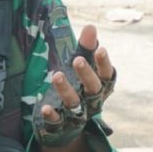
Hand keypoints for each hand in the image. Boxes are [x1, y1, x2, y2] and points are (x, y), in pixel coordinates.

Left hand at [38, 24, 116, 145]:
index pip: (107, 74)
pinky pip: (58, 121)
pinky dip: (52, 115)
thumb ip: (85, 48)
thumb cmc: (78, 87)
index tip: (100, 49)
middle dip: (86, 74)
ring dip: (66, 90)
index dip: (104, 63)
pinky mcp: (61, 124)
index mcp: (100, 86)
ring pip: (75, 103)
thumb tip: (91, 27)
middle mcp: (92, 101)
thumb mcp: (81, 67)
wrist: (69, 125)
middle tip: (77, 59)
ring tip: (56, 75)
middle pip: (93, 88)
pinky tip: (45, 108)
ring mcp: (77, 114)